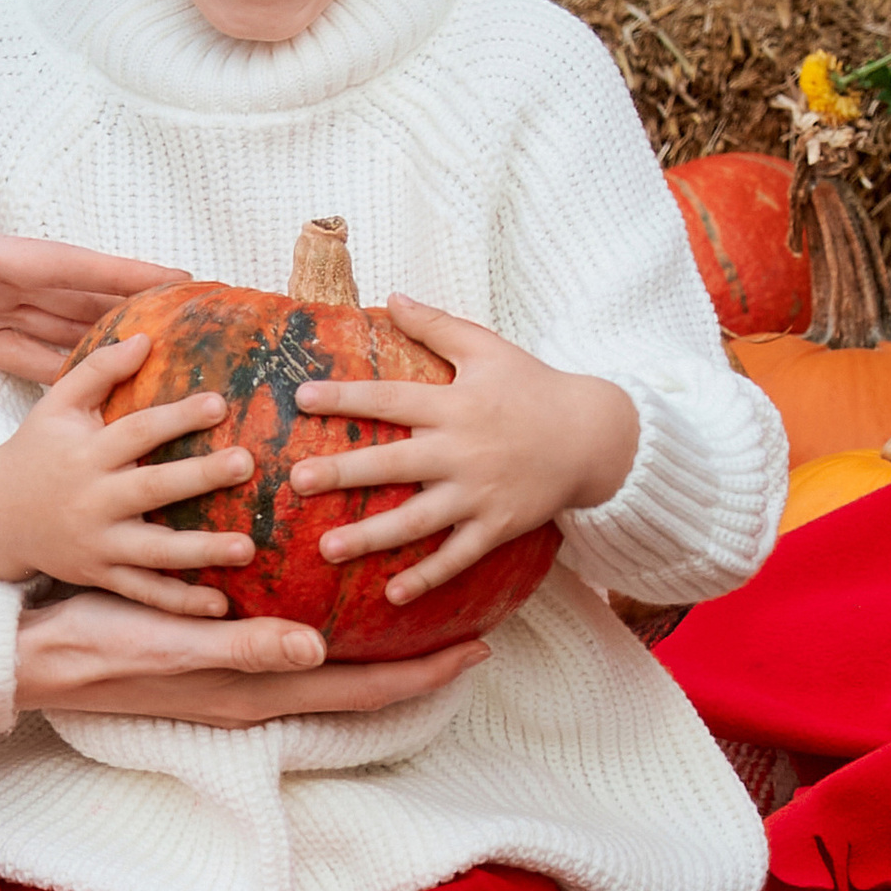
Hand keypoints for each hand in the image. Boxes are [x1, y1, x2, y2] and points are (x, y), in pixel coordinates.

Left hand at [0, 164, 175, 387]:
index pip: (64, 265)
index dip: (123, 272)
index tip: (180, 278)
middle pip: (79, 296)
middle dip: (139, 308)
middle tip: (203, 327)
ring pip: (59, 327)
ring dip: (108, 344)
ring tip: (168, 369)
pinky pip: (22, 353)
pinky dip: (59, 371)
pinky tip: (95, 395)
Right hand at [0, 335, 256, 613]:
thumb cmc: (36, 450)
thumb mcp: (56, 404)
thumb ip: (98, 368)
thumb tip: (145, 337)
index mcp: (86, 454)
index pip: (136, 431)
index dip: (176, 416)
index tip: (219, 402)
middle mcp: (92, 500)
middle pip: (152, 488)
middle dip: (200, 477)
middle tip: (247, 462)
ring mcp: (97, 543)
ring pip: (154, 551)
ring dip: (202, 551)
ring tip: (247, 547)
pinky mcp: (100, 575)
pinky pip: (144, 593)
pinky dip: (179, 603)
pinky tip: (220, 606)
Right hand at [15, 591, 489, 724]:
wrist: (38, 658)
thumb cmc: (103, 644)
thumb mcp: (176, 639)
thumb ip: (247, 647)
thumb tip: (322, 650)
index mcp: (260, 692)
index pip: (364, 689)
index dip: (425, 673)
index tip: (481, 647)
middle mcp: (260, 692)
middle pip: (361, 685)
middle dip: (418, 662)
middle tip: (472, 628)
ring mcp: (238, 682)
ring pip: (333, 672)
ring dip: (379, 650)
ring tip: (417, 614)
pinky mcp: (216, 662)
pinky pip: (296, 653)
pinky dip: (332, 634)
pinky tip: (329, 602)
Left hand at [291, 299, 638, 611]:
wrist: (594, 435)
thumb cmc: (533, 387)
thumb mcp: (487, 348)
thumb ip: (436, 326)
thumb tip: (392, 296)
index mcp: (454, 405)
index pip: (390, 399)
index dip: (346, 397)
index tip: (302, 397)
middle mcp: (462, 451)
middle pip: (394, 464)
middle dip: (344, 473)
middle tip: (297, 482)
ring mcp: (480, 494)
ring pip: (418, 520)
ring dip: (372, 536)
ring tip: (326, 549)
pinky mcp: (498, 526)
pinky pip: (458, 556)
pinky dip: (428, 577)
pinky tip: (392, 594)